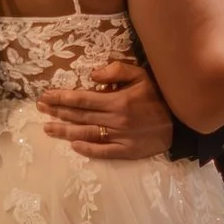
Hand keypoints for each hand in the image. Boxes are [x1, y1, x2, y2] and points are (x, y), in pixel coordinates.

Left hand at [34, 61, 175, 159]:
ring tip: (48, 128)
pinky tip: (74, 146)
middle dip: (57, 111)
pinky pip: (103, 151)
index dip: (61, 97)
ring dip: (65, 131)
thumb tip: (92, 75)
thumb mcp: (142, 75)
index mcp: (117, 101)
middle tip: (39, 108)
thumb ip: (117, 71)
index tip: (45, 95)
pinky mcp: (127, 151)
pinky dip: (88, 149)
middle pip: (80, 116)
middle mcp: (115, 120)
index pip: (82, 99)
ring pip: (86, 134)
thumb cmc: (161, 95)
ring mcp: (120, 137)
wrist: (184, 122)